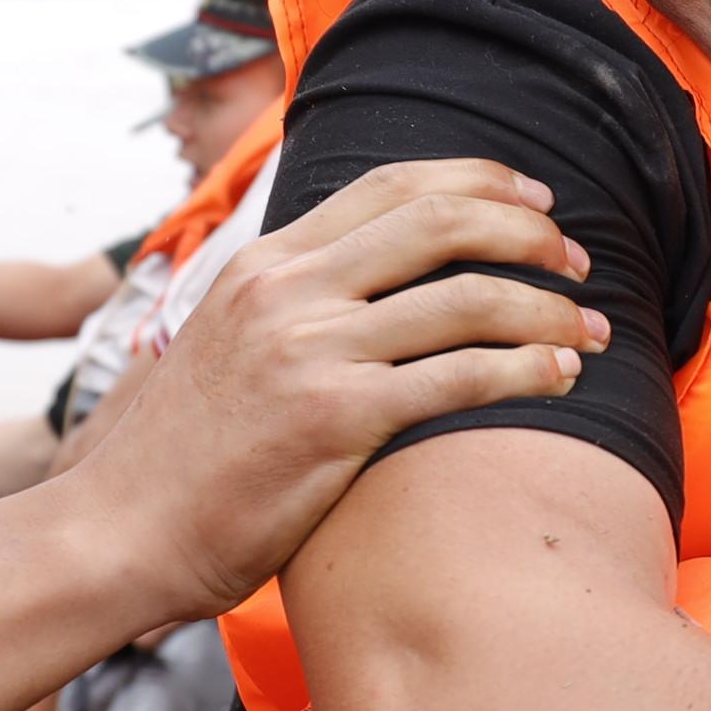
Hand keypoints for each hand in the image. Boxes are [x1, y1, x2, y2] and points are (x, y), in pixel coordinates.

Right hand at [69, 160, 597, 622]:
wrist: (120, 529)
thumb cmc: (181, 458)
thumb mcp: (224, 343)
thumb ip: (290, 306)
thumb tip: (362, 291)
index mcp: (266, 262)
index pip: (392, 184)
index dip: (479, 182)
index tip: (533, 203)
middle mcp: (291, 289)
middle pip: (441, 220)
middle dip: (529, 232)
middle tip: (578, 259)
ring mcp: (314, 349)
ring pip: (467, 296)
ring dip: (549, 307)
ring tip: (590, 329)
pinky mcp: (339, 417)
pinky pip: (463, 376)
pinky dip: (528, 371)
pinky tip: (561, 378)